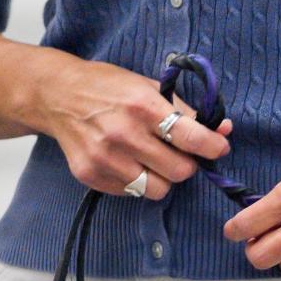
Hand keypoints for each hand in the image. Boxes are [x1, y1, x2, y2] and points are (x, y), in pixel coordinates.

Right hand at [28, 51, 230, 201]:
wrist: (56, 94)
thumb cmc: (108, 88)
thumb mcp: (147, 87)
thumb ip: (185, 110)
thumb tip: (224, 130)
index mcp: (142, 105)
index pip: (191, 137)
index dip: (213, 146)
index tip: (218, 147)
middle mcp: (123, 133)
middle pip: (180, 172)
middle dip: (186, 164)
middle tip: (177, 152)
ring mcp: (105, 158)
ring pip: (159, 190)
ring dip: (163, 178)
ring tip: (151, 158)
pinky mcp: (90, 175)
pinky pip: (132, 193)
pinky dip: (137, 181)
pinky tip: (126, 160)